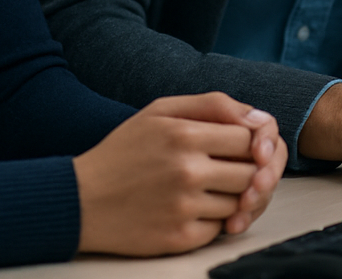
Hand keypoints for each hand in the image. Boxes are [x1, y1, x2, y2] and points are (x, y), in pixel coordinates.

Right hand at [73, 92, 286, 255]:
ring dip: (230, 197)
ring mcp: (184, 207)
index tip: (234, 148)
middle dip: (245, 171)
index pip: (249, 139)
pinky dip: (212, 220)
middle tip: (223, 170)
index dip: (248, 143)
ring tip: (202, 189)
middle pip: (251, 173)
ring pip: (239, 202)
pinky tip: (191, 209)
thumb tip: (260, 118)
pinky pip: (220, 228)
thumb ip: (212, 105)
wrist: (81, 200)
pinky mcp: (179, 237)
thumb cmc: (123, 152)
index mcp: (184, 135)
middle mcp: (187, 171)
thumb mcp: (161, 111)